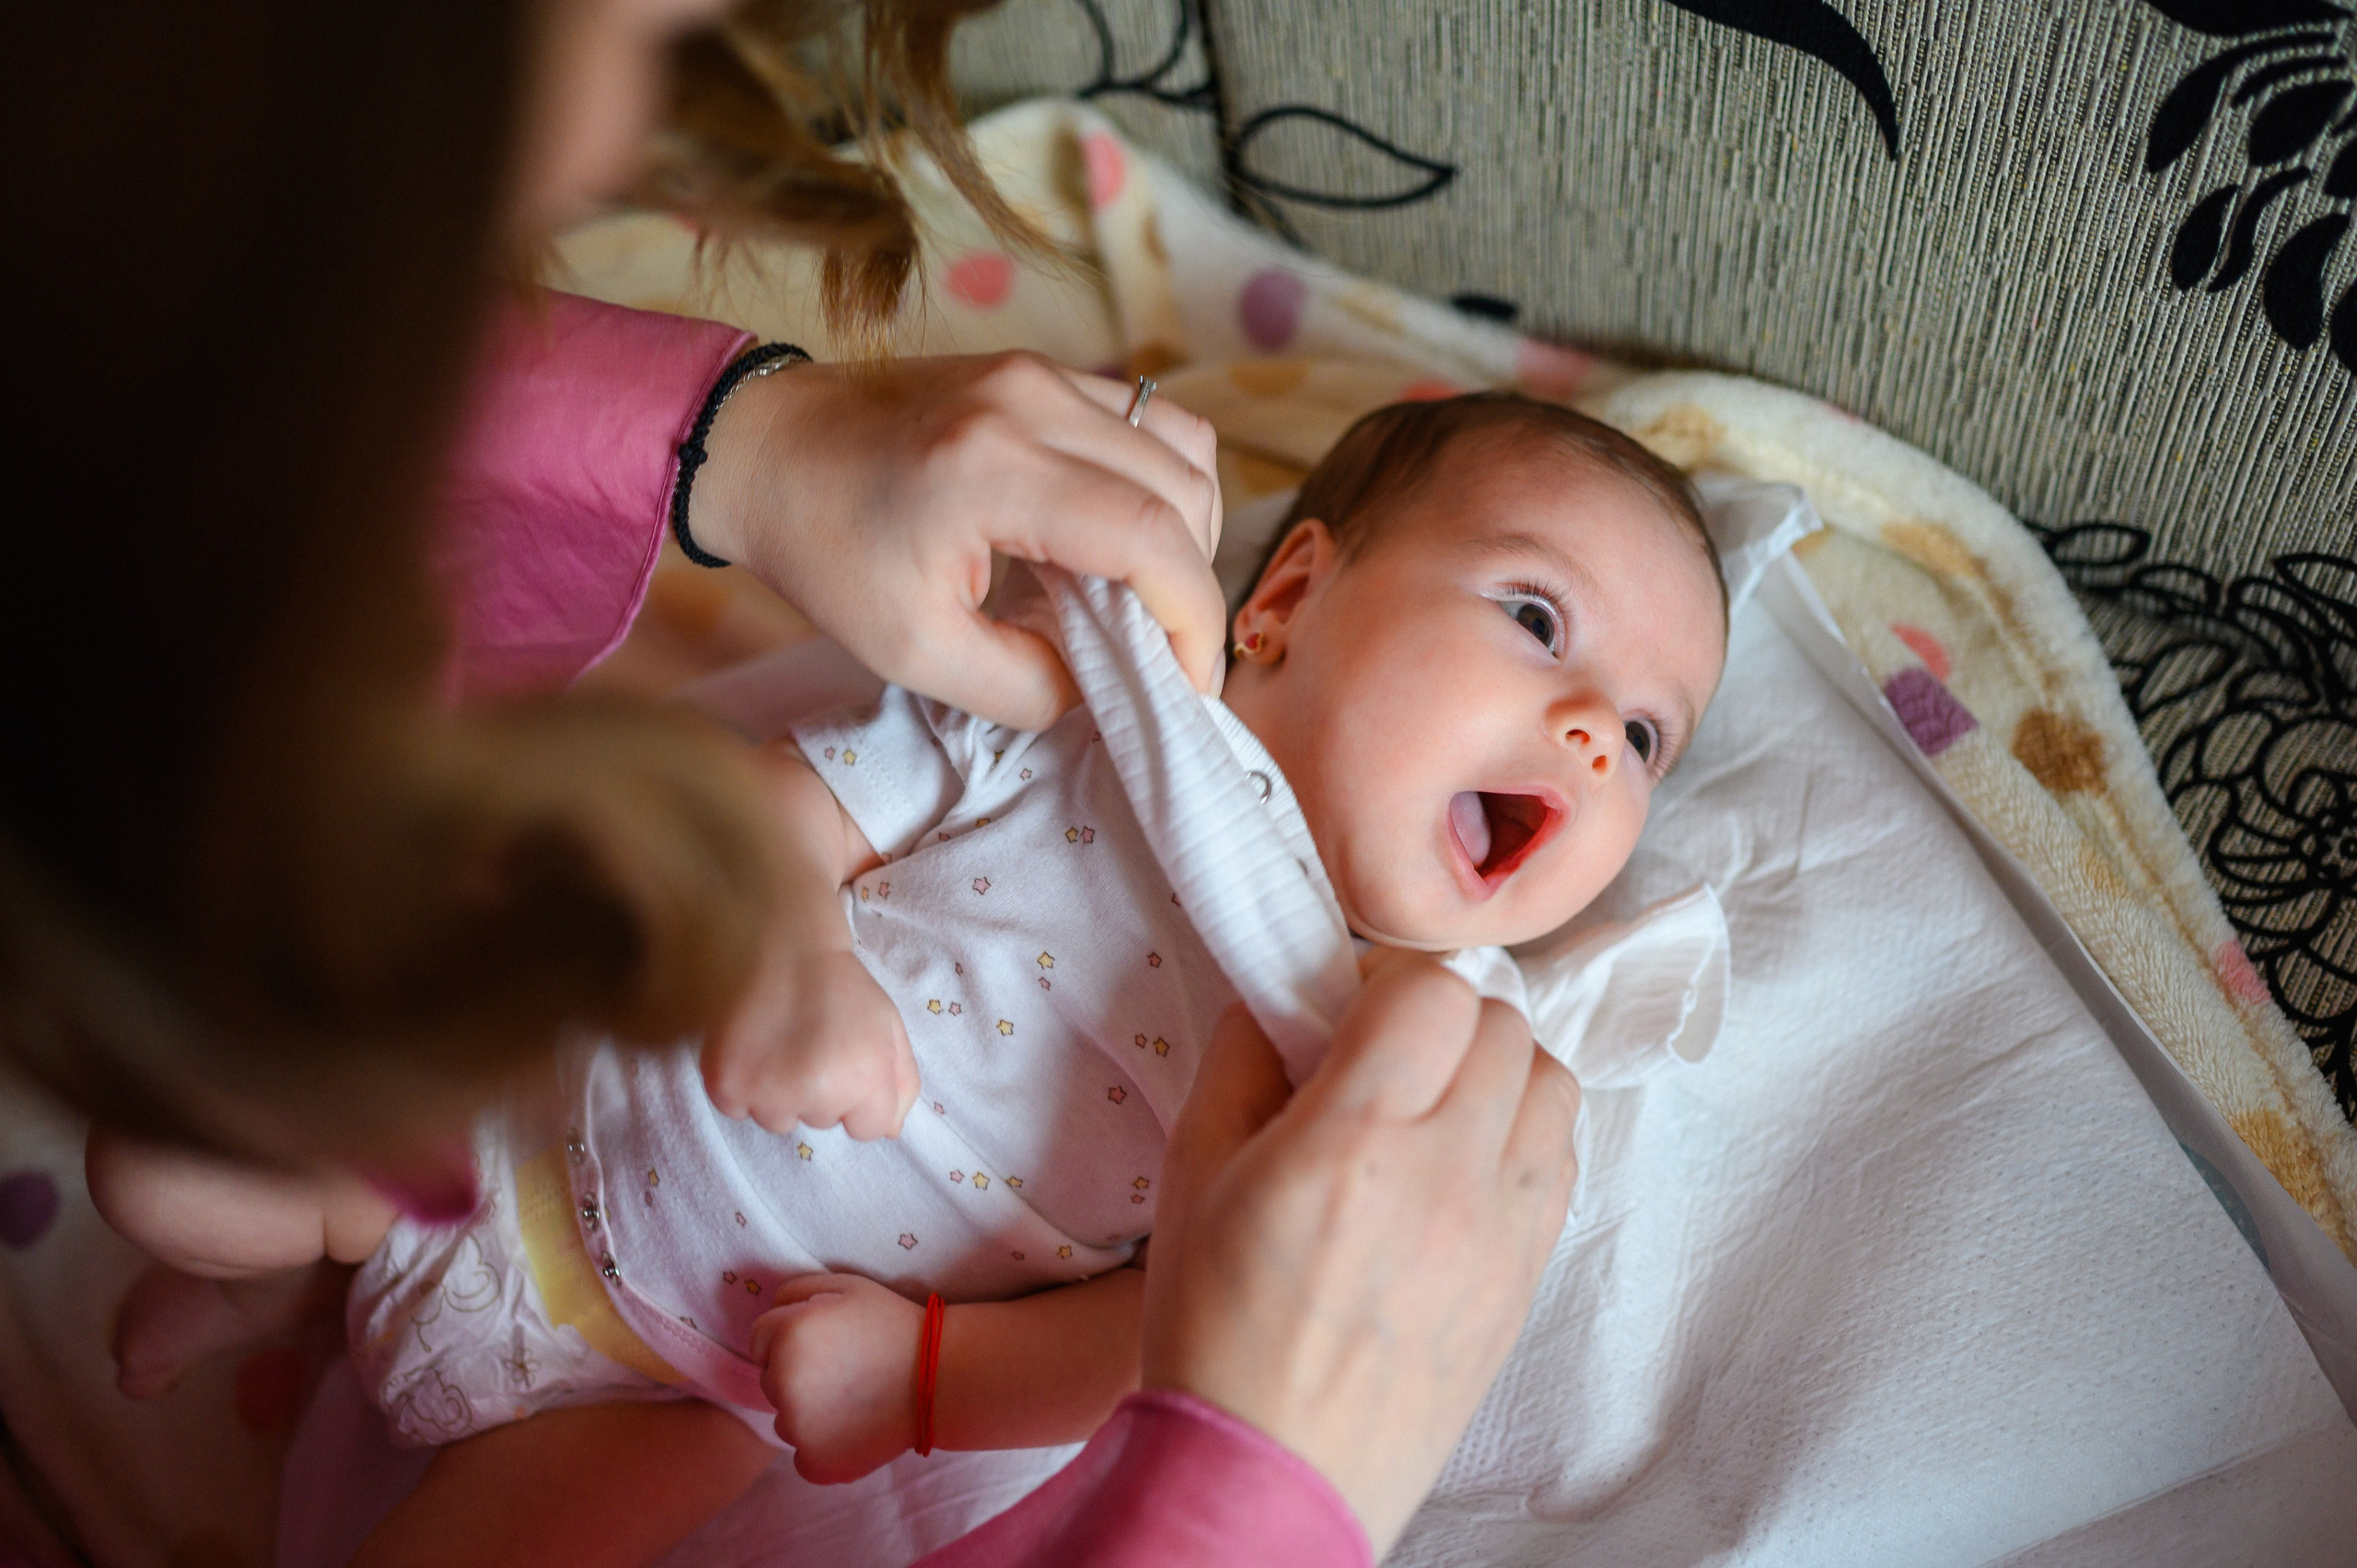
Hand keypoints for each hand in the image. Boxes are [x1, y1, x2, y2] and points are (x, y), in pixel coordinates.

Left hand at [688, 351, 1225, 730]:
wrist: (760, 446)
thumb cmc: (822, 548)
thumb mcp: (911, 651)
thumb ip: (1024, 685)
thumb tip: (1106, 689)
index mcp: (995, 468)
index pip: (1153, 536)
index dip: (1195, 620)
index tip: (1189, 684)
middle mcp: (1033, 400)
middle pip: (1185, 487)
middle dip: (1192, 584)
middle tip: (1161, 652)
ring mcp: (1042, 372)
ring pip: (1183, 445)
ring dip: (1186, 530)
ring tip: (1143, 595)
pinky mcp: (1042, 369)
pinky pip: (1148, 420)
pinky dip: (1159, 485)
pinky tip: (1118, 540)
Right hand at [701, 937, 917, 1140]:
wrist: (779, 942)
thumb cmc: (841, 986)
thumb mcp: (890, 1027)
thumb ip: (902, 1084)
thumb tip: (890, 1131)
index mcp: (864, 1077)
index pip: (868, 1129)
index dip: (860, 1096)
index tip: (847, 1061)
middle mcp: (815, 1091)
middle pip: (822, 1123)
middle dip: (822, 1092)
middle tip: (812, 1042)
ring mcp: (765, 1090)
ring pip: (779, 1120)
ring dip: (781, 1093)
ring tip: (781, 1042)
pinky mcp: (724, 1083)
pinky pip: (739, 1109)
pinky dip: (744, 1085)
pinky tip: (753, 1046)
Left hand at [751, 1273, 922, 1483]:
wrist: (938, 1377)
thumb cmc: (892, 1325)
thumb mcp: (845, 1285)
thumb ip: (793, 1292)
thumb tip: (768, 1316)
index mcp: (787, 1335)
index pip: (759, 1341)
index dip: (791, 1337)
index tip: (826, 1342)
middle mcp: (784, 1384)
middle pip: (770, 1381)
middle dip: (797, 1374)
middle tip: (844, 1370)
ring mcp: (797, 1430)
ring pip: (785, 1419)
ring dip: (808, 1412)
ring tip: (853, 1399)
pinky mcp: (814, 1464)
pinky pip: (802, 1455)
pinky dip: (822, 1446)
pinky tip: (854, 1428)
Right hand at [1140, 951, 1581, 1557]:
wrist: (1269, 1473)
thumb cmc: (1215, 1329)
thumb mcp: (1191, 1173)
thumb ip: (1240, 1060)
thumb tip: (1280, 995)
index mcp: (1355, 1139)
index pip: (1434, 986)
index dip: (1388, 977)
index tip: (1350, 1007)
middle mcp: (1447, 1176)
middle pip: (1502, 1021)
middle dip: (1441, 1015)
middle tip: (1386, 1052)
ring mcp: (1502, 1233)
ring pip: (1553, 1082)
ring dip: (1497, 1068)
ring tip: (1435, 1103)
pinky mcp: (1527, 1279)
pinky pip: (1563, 1161)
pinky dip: (1524, 1136)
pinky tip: (1464, 1164)